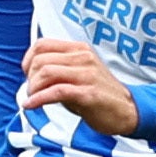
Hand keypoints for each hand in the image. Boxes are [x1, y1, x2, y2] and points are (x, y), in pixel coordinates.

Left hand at [19, 37, 139, 136]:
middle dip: (30, 78)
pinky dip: (38, 99)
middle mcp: (84, 58)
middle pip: (41, 61)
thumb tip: (31, 75)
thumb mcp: (80, 74)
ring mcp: (87, 75)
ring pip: (46, 73)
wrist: (128, 111)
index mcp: (80, 50)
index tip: (27, 75)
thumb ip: (59, 69)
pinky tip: (32, 105)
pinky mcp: (88, 93)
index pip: (42, 45)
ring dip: (33, 88)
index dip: (28, 60)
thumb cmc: (101, 94)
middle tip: (32, 92)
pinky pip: (56, 91)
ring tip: (34, 99)